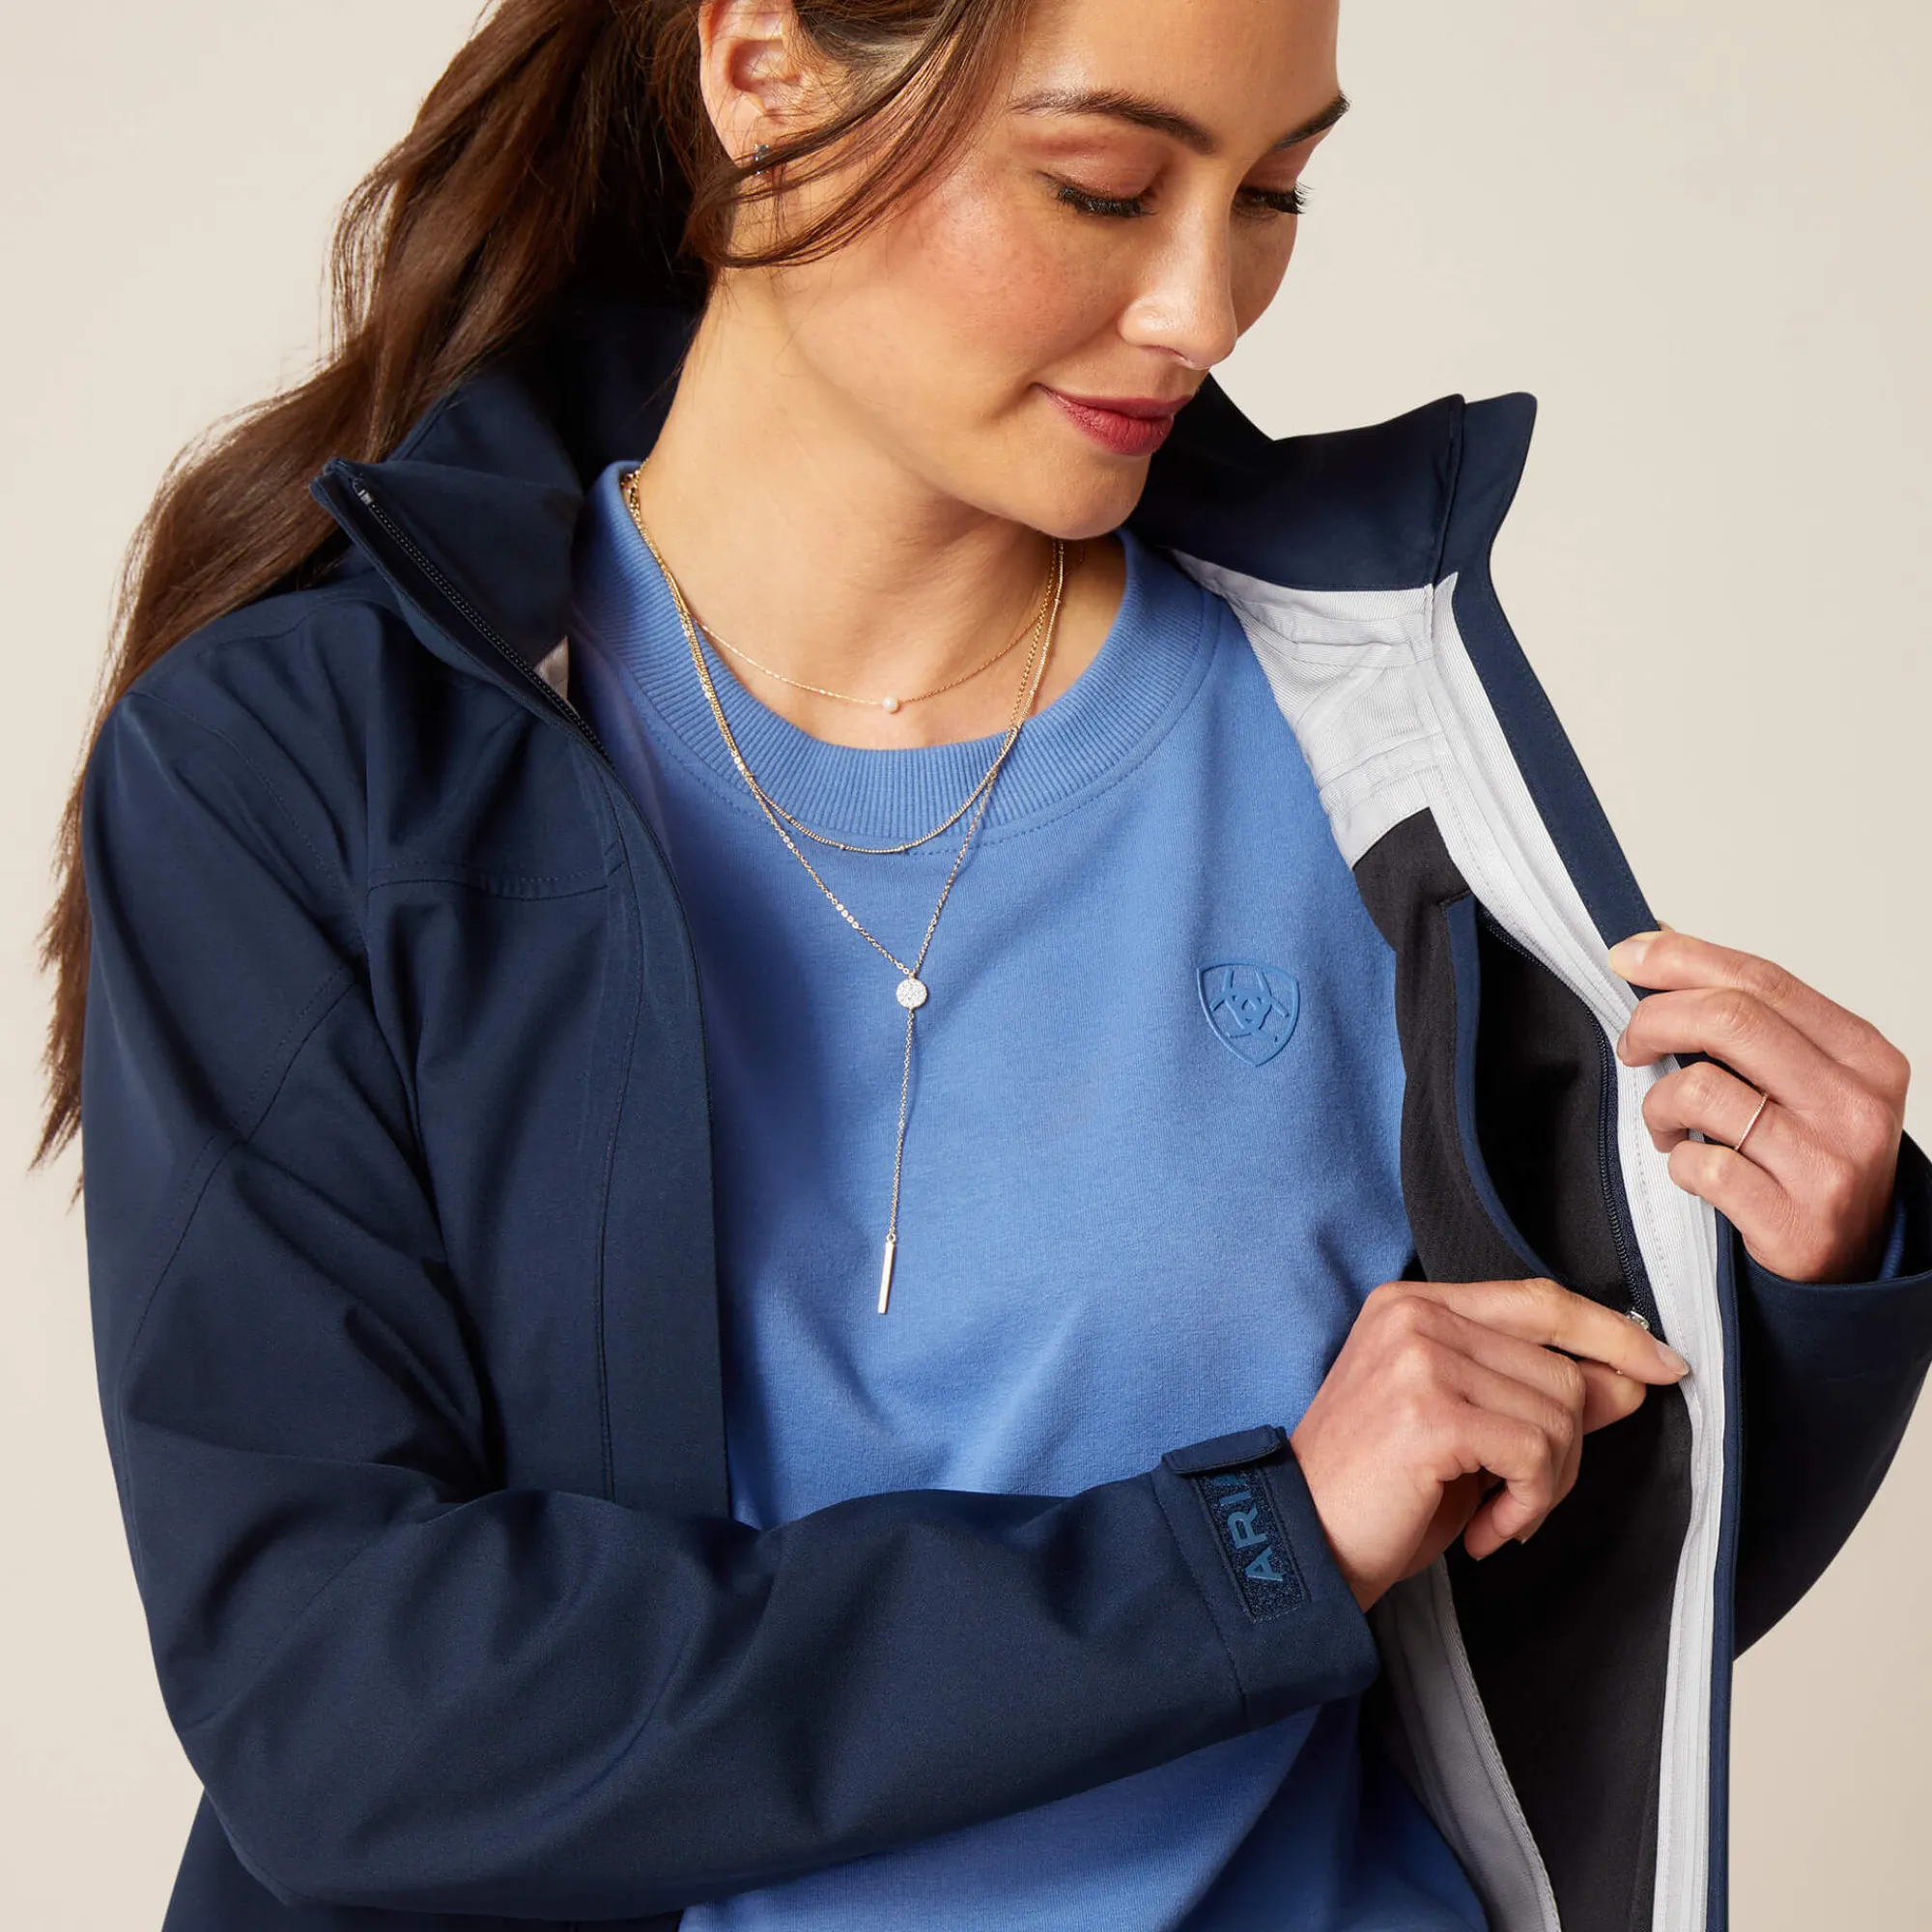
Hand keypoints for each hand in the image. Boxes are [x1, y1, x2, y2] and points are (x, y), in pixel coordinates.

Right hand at [1289, 1277, 1689, 1611]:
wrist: (1300, 1542)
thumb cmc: (1376, 1493)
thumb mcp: (1466, 1432)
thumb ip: (1537, 1393)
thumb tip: (1629, 1379)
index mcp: (1415, 1305)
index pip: (1540, 1300)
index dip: (1610, 1334)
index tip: (1663, 1367)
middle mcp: (1415, 1317)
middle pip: (1560, 1368)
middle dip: (1567, 1449)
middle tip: (1523, 1499)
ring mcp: (1420, 1358)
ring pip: (1558, 1413)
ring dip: (1546, 1486)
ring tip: (1500, 1516)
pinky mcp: (1430, 1411)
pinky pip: (1535, 1454)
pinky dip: (1528, 1506)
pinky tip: (1489, 1531)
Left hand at [1607, 926, 1909, 1282]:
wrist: (1847, 1263)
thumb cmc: (1810, 1159)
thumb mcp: (1802, 1078)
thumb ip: (1748, 1018)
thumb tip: (1660, 943)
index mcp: (1863, 1054)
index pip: (1762, 981)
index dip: (1682, 958)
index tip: (1625, 956)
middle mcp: (1856, 1104)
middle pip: (1730, 1020)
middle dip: (1654, 1020)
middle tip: (1630, 1044)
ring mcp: (1830, 1165)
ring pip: (1702, 1090)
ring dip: (1658, 1104)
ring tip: (1665, 1123)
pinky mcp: (1794, 1221)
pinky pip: (1701, 1164)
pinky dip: (1677, 1161)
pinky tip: (1692, 1168)